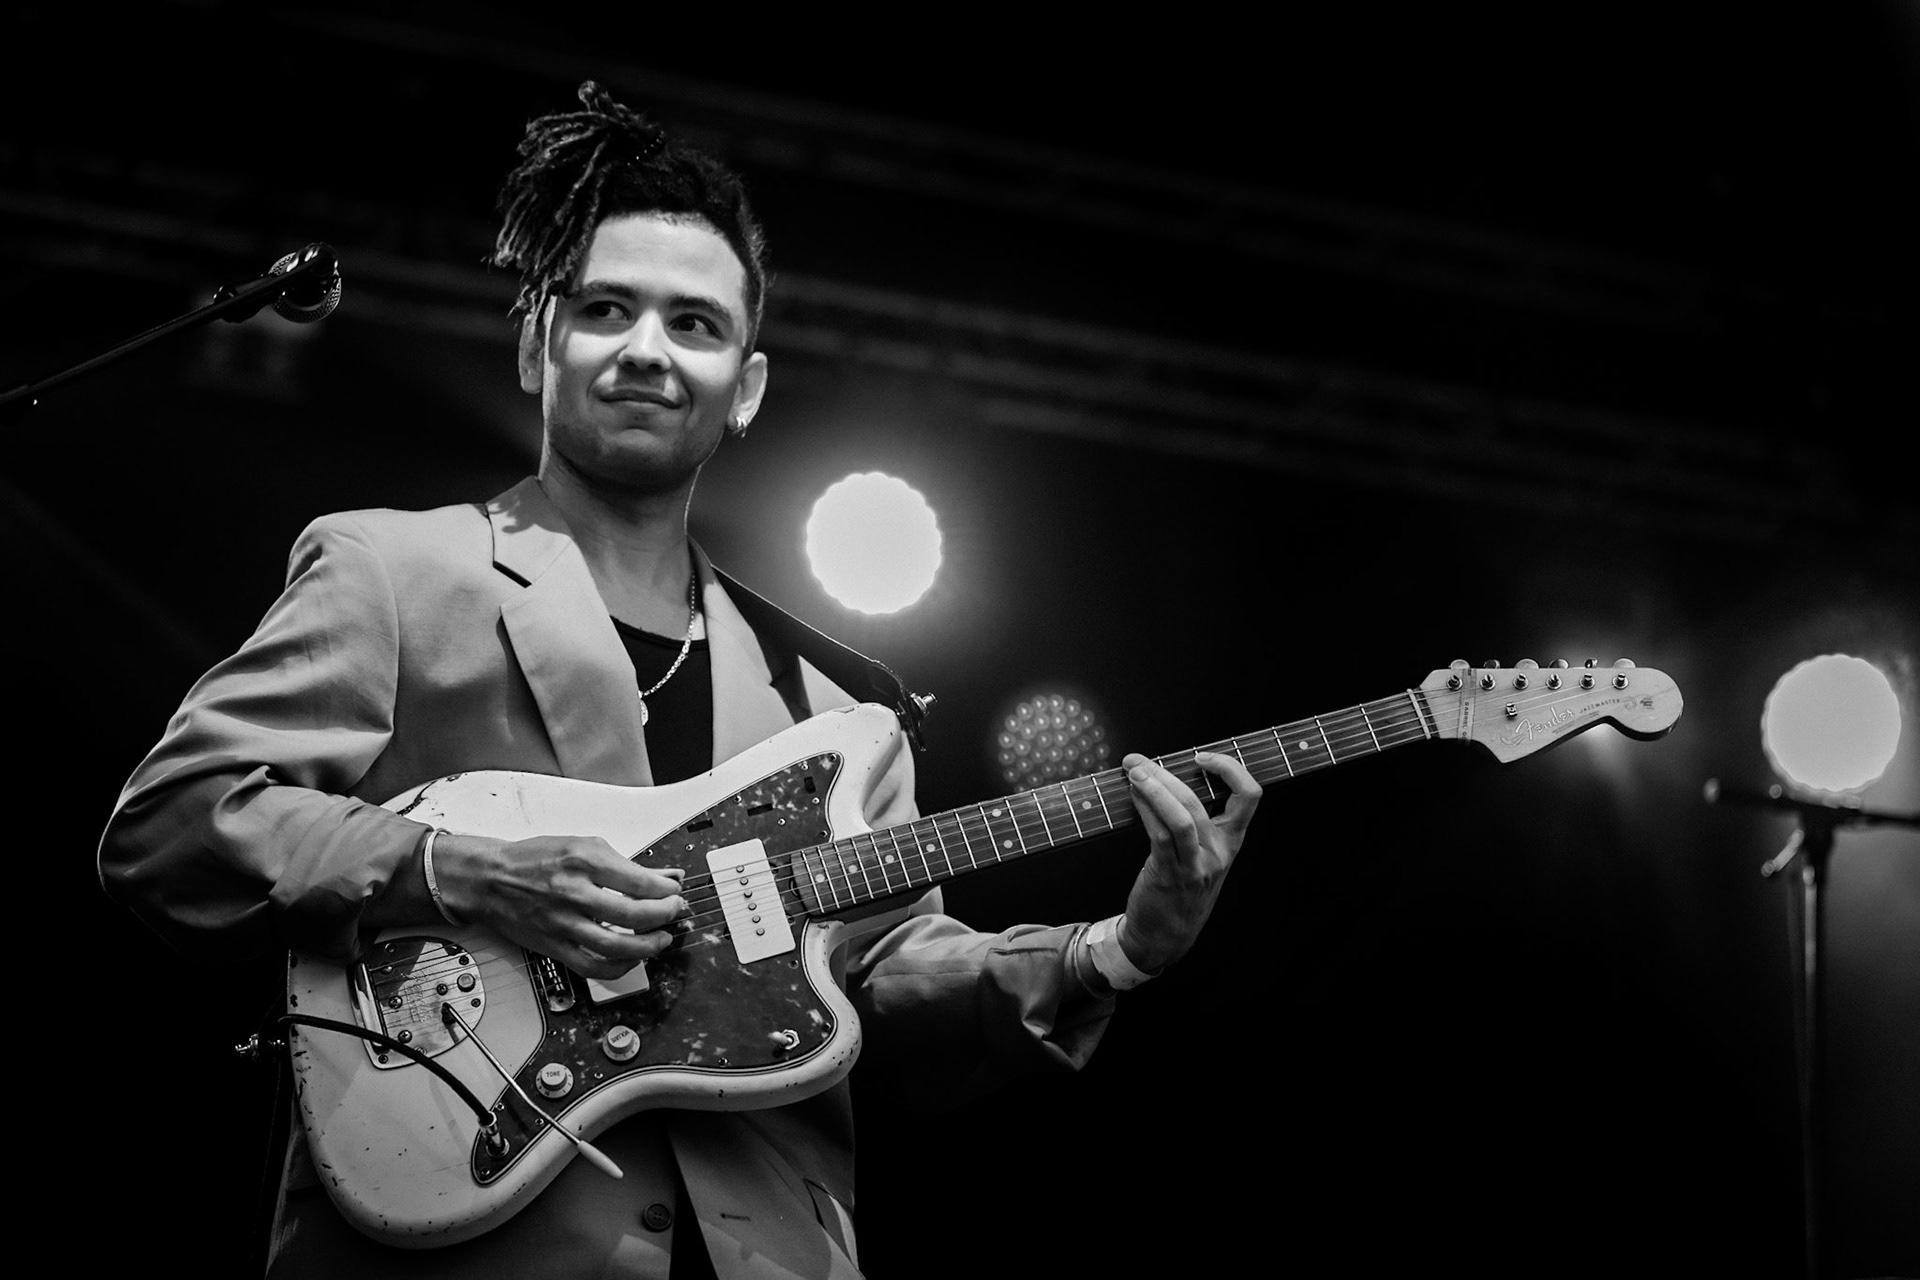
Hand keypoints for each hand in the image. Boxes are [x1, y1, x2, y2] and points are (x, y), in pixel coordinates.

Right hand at [431, 832, 687, 979]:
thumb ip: (626, 865)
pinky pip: (593, 967)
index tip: (674, 891)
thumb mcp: (583, 846)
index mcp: (583, 860)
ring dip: (649, 946)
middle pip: (633, 914)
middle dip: (664, 915)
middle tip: (674, 912)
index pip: (639, 881)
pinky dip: (620, 967)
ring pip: (616, 946)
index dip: (666, 890)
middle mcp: (573, 893)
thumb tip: (666, 877)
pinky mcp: (555, 946)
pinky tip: (633, 958)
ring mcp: (563, 923)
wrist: (489, 879)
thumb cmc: (535, 859)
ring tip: (662, 939)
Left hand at [1116, 750, 1261, 972]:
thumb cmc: (1179, 890)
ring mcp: (1196, 865)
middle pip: (1199, 800)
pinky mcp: (1170, 875)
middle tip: (1138, 761)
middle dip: (1165, 773)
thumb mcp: (1202, 857)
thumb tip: (1167, 778)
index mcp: (1231, 841)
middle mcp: (1218, 852)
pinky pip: (1159, 835)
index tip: (1201, 757)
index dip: (1230, 769)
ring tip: (1133, 773)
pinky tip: (1133, 797)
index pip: (1250, 796)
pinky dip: (1145, 810)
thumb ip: (1196, 822)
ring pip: (1181, 816)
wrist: (1164, 937)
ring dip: (1154, 789)